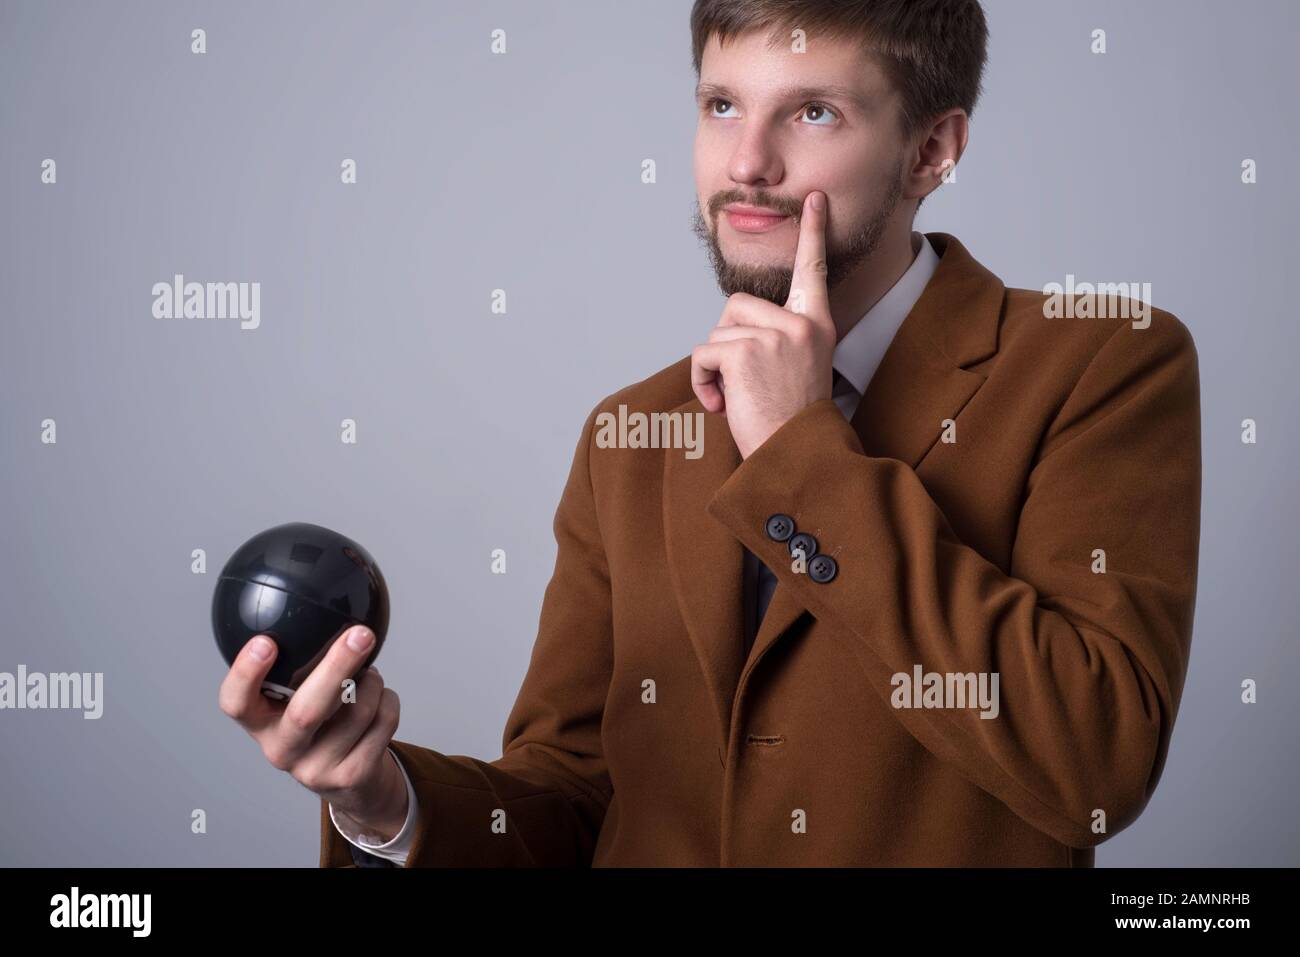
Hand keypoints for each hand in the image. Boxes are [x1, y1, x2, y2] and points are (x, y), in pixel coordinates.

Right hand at [218, 627, 408, 841]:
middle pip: (306, 712)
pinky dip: (388, 700)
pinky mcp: (351, 775)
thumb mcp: (297, 696)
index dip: (246, 674)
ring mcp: (316, 768)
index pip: (236, 703)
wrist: (350, 778)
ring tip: (367, 676)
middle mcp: (281, 750)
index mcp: (260, 723)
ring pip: (358, 710)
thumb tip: (322, 598)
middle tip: (359, 634)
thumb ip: (297, 662)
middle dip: (337, 668)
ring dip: (372, 682)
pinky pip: (383, 721)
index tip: (265, 641)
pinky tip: (379, 701)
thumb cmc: (323, 720)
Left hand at [691, 190, 836, 458]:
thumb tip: (733, 325)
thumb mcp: (794, 369)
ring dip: (714, 367)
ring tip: (738, 397)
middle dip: (727, 342)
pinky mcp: (745, 351)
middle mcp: (801, 324)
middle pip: (736, 306)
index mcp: (818, 325)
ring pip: (717, 331)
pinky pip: (703, 352)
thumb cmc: (788, 422)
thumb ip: (776, 338)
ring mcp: (776, 335)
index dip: (813, 234)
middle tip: (745, 382)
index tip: (815, 199)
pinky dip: (702, 380)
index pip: (814, 271)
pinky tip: (722, 405)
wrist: (794, 458)